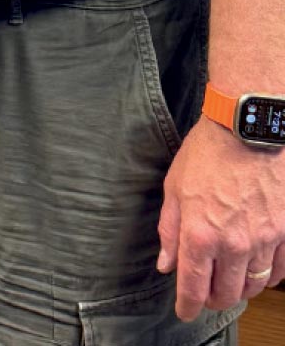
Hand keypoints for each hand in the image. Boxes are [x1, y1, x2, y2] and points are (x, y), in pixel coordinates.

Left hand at [158, 115, 284, 319]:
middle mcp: (232, 244)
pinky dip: (266, 277)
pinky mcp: (284, 233)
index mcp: (199, 234)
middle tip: (207, 292)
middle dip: (213, 299)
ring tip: (230, 280)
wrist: (247, 128)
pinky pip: (278, 272)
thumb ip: (169, 229)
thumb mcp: (175, 186)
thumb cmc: (207, 152)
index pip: (192, 288)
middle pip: (225, 294)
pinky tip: (257, 270)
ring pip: (252, 286)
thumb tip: (166, 264)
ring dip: (239, 289)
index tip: (184, 311)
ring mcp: (262, 240)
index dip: (187, 306)